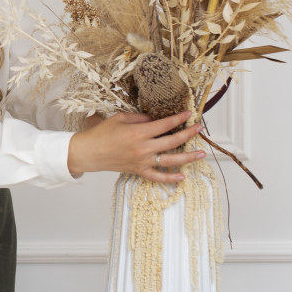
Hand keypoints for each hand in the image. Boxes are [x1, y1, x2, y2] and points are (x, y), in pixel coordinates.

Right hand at [66, 110, 203, 182]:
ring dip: (188, 157)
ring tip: (201, 154)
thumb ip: (140, 118)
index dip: (179, 118)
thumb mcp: (120, 118)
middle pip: (172, 141)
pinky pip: (157, 177)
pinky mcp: (138, 171)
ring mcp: (142, 161)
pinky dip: (170, 178)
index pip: (165, 124)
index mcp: (138, 132)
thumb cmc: (102, 133)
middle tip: (199, 128)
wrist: (89, 152)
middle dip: (188, 134)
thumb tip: (155, 120)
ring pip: (170, 160)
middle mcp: (143, 148)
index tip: (189, 113)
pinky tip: (182, 177)